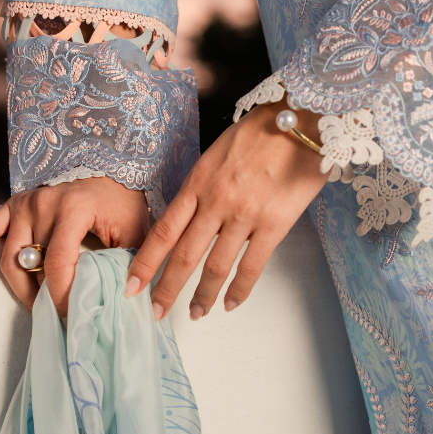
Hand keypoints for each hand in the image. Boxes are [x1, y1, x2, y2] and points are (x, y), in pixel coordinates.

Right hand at [0, 176, 150, 315]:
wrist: (110, 170)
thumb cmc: (123, 204)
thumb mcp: (135, 231)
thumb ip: (130, 263)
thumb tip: (127, 299)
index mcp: (74, 208)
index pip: (59, 263)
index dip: (61, 295)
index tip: (70, 316)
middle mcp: (44, 203)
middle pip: (32, 264)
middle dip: (42, 297)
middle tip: (55, 318)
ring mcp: (25, 203)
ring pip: (10, 257)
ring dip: (20, 287)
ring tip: (34, 309)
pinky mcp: (13, 204)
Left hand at [124, 100, 327, 320]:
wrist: (301, 119)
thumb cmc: (262, 130)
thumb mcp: (219, 152)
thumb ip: (205, 185)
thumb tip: (197, 217)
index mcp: (198, 182)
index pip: (164, 230)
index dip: (145, 262)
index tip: (131, 284)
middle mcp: (215, 201)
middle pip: (184, 255)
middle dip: (166, 288)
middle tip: (155, 312)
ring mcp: (244, 215)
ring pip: (216, 266)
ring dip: (203, 295)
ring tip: (196, 314)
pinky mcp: (274, 224)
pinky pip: (252, 265)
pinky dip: (240, 289)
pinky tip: (231, 303)